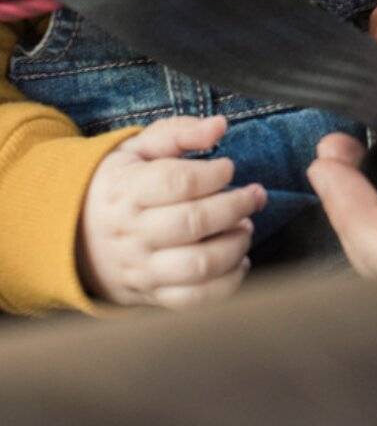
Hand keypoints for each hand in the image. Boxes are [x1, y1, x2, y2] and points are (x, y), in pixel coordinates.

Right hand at [78, 116, 265, 309]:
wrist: (74, 235)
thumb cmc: (119, 184)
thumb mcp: (138, 148)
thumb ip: (179, 133)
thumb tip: (219, 126)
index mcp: (127, 191)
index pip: (177, 182)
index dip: (213, 173)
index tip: (228, 167)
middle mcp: (132, 233)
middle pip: (194, 223)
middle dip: (237, 206)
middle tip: (255, 195)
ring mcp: (141, 269)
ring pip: (199, 265)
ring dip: (236, 244)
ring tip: (245, 226)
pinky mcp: (151, 295)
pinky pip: (195, 299)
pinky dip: (228, 283)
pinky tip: (239, 260)